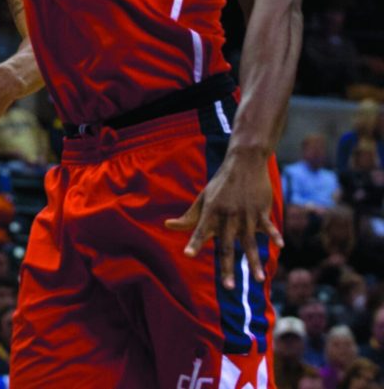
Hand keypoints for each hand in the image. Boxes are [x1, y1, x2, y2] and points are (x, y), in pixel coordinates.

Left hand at [165, 153, 281, 289]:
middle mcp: (228, 216)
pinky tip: (280, 246)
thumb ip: (189, 217)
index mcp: (211, 212)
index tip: (188, 255)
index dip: (194, 242)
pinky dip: (274, 235)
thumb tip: (167, 225)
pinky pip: (268, 226)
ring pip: (250, 242)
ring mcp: (245, 214)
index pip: (200, 230)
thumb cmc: (221, 183)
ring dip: (254, 262)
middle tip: (228, 287)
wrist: (244, 161)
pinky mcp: (260, 210)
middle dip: (228, 267)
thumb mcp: (203, 198)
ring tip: (258, 280)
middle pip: (227, 245)